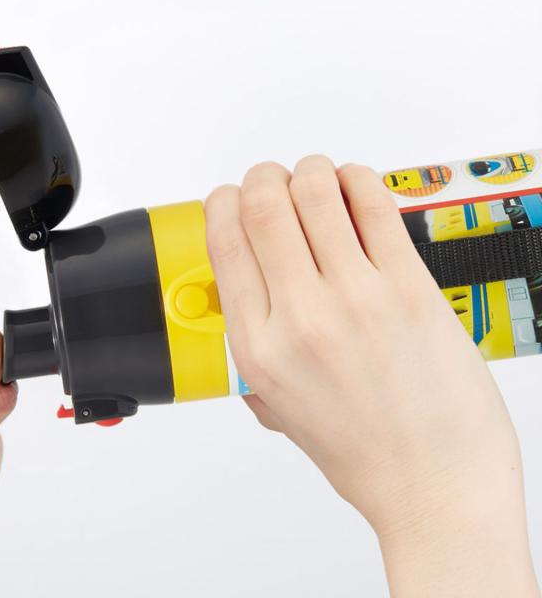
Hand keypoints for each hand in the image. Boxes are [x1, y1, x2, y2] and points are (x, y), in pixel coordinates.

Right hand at [204, 155, 539, 596]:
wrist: (433, 484)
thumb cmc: (362, 451)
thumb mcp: (280, 407)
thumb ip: (255, 348)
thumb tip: (247, 294)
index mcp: (259, 349)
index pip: (223, 242)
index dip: (222, 204)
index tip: (230, 200)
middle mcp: (301, 317)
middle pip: (262, 204)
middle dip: (262, 177)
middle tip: (272, 182)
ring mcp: (357, 298)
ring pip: (316, 190)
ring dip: (309, 171)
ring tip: (316, 181)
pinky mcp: (409, 287)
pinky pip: (374, 203)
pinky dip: (357, 179)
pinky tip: (355, 187)